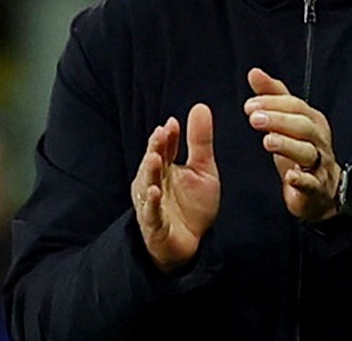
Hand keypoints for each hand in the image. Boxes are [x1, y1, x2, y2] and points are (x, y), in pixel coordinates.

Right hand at [130, 103, 218, 273]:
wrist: (191, 244)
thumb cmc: (192, 204)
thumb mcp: (203, 169)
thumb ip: (200, 141)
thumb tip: (200, 106)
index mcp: (164, 167)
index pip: (164, 147)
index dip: (167, 136)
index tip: (172, 123)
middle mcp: (153, 182)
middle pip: (152, 162)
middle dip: (155, 148)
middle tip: (160, 134)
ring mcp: (151, 203)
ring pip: (148, 184)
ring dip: (149, 171)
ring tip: (154, 158)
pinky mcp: (154, 225)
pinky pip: (151, 212)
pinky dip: (151, 202)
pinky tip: (155, 191)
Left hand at [244, 68, 339, 221]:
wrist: (323, 189)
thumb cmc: (303, 149)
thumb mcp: (288, 119)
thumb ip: (273, 95)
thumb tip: (255, 73)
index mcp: (312, 120)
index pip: (295, 105)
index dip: (273, 103)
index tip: (250, 105)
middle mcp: (318, 139)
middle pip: (302, 125)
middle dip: (279, 120)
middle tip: (254, 118)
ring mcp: (319, 163)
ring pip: (307, 152)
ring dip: (287, 145)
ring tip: (268, 141)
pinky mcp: (315, 187)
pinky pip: (311, 183)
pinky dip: (301, 180)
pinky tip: (289, 177)